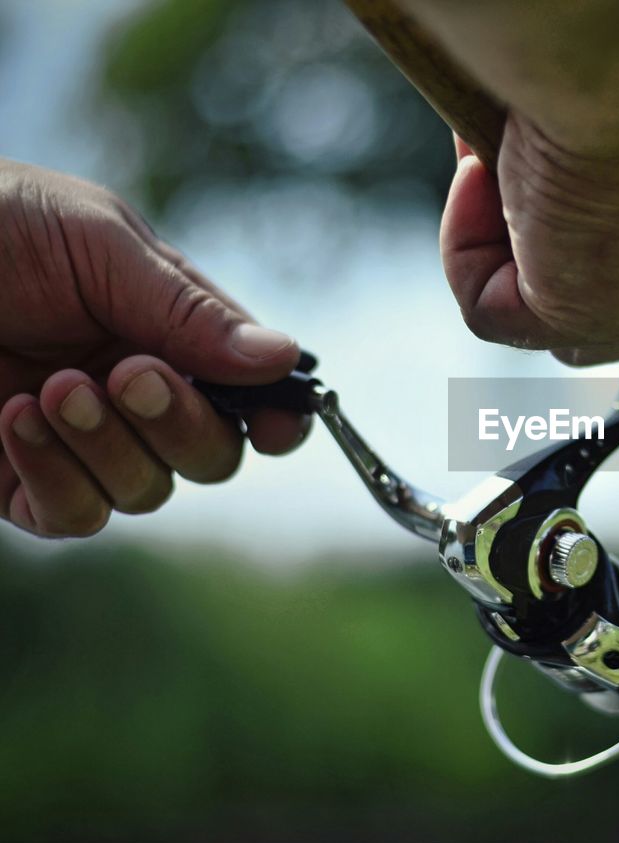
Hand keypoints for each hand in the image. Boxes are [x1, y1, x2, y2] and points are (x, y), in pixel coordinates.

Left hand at [0, 160, 306, 537]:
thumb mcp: (96, 243)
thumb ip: (188, 310)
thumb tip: (284, 360)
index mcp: (167, 330)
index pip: (248, 394)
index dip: (275, 418)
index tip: (277, 425)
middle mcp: (133, 393)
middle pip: (211, 455)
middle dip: (182, 424)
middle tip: (127, 374)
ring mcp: (78, 441)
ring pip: (147, 491)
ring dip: (109, 446)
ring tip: (50, 387)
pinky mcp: (17, 481)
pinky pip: (76, 516)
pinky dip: (58, 478)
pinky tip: (13, 418)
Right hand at [429, 1, 618, 429]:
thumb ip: (596, 172)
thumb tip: (514, 180)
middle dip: (556, 295)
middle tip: (503, 216)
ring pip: (544, 315)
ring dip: (501, 235)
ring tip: (508, 150)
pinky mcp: (590, 321)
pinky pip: (489, 312)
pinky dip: (467, 247)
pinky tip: (487, 178)